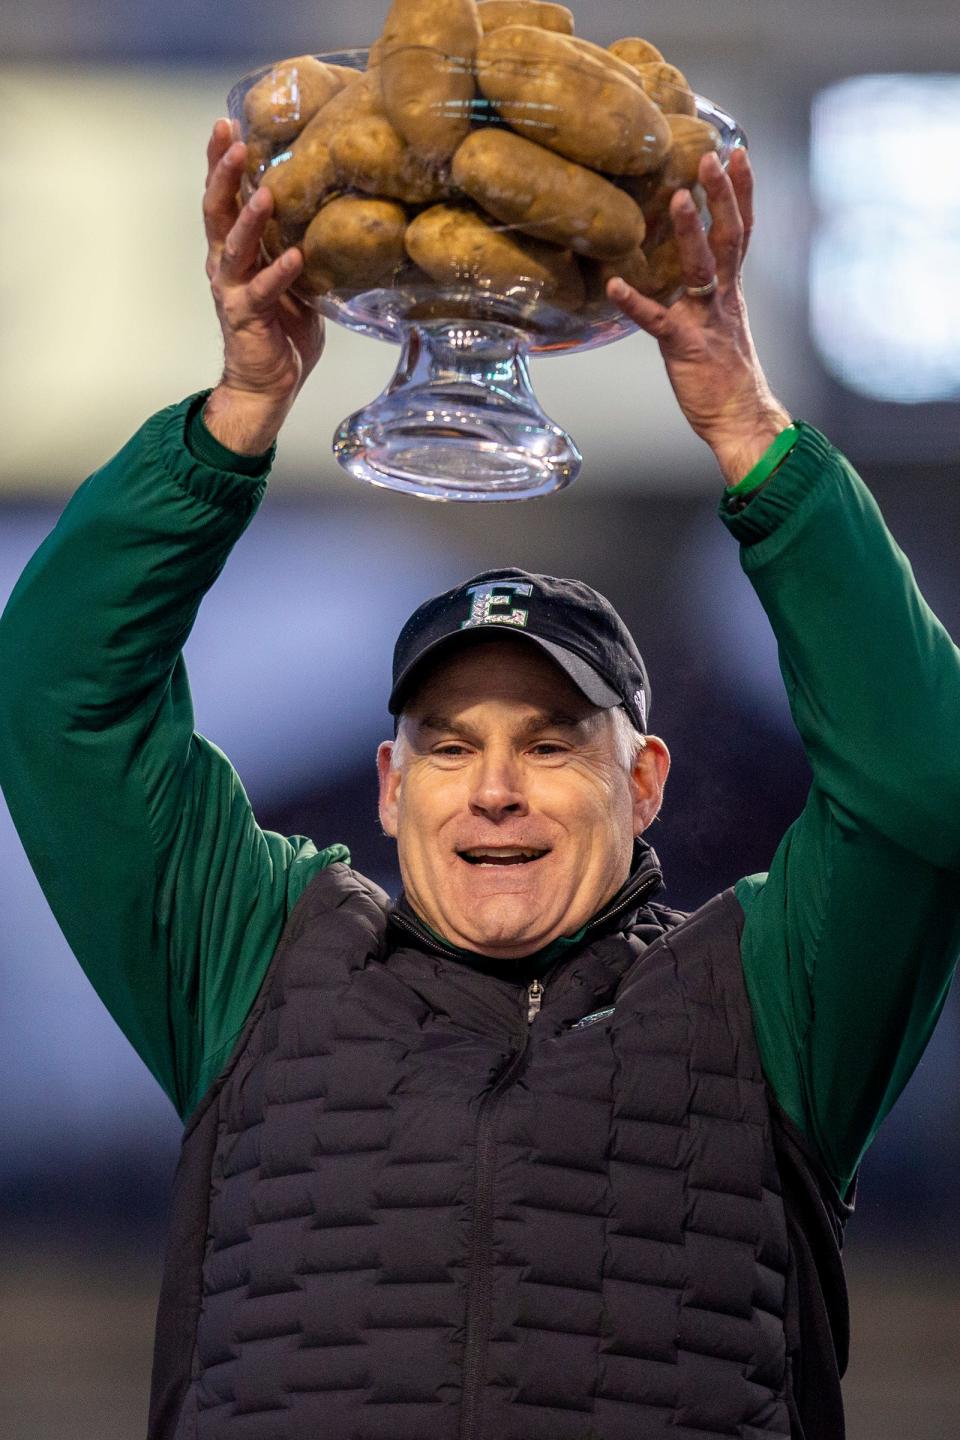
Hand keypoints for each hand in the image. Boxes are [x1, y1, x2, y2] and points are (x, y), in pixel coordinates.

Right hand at [202, 119, 324, 453]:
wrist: (267, 386)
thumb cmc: (282, 333)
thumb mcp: (295, 282)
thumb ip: (298, 248)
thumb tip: (330, 215)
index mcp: (235, 253)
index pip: (224, 199)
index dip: (222, 163)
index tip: (227, 125)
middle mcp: (226, 266)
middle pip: (216, 210)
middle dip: (223, 173)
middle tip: (233, 139)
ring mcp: (233, 290)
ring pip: (234, 246)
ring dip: (249, 217)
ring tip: (264, 191)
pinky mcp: (247, 317)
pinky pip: (264, 290)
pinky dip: (279, 271)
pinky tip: (294, 256)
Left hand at [606, 148, 791, 485]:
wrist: (741, 419)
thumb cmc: (726, 376)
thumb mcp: (720, 324)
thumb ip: (707, 293)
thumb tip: (686, 268)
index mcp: (732, 290)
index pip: (741, 231)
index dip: (741, 192)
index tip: (737, 152)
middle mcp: (723, 298)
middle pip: (728, 238)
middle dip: (722, 195)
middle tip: (711, 156)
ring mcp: (706, 320)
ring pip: (701, 269)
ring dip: (691, 232)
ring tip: (677, 198)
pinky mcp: (685, 346)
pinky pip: (657, 321)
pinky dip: (636, 302)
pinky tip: (615, 284)